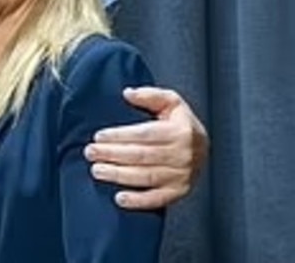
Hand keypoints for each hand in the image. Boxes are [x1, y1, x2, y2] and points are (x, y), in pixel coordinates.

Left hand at [84, 86, 207, 208]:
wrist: (203, 147)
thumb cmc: (182, 123)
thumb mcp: (171, 102)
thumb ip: (150, 95)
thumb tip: (128, 93)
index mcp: (180, 131)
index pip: (145, 134)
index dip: (120, 136)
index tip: (99, 136)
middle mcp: (183, 155)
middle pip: (141, 156)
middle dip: (112, 155)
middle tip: (91, 153)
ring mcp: (181, 175)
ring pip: (146, 177)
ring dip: (119, 175)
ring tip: (97, 171)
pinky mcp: (179, 191)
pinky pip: (157, 199)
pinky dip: (138, 201)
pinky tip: (120, 198)